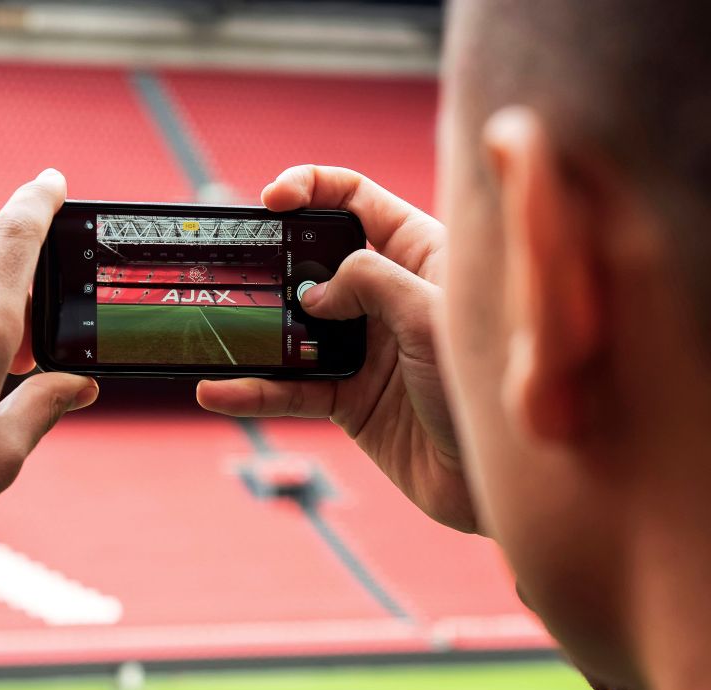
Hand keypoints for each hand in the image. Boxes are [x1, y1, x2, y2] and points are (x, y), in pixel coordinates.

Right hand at [196, 165, 476, 531]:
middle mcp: (387, 295)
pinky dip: (251, 391)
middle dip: (267, 260)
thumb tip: (312, 290)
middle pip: (312, 259)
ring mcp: (365, 348)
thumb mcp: (431, 315)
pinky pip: (289, 389)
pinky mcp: (349, 402)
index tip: (272, 201)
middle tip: (229, 267)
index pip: (356, 199)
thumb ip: (369, 282)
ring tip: (208, 329)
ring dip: (250, 329)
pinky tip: (216, 392)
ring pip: (292, 327)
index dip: (311, 188)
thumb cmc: (487, 385)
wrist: (502, 481)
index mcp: (419, 253)